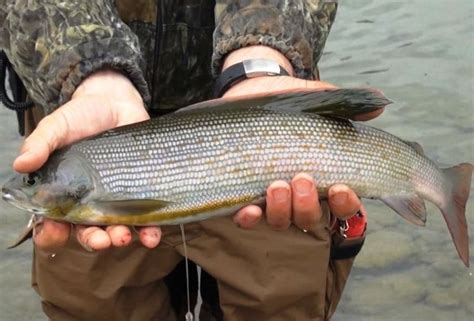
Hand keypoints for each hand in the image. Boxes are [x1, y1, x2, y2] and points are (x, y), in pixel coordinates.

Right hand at [15, 70, 161, 251]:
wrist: (117, 104)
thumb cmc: (82, 117)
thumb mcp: (57, 126)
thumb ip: (40, 143)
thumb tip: (21, 163)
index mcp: (63, 192)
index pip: (53, 222)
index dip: (52, 233)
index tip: (55, 232)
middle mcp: (90, 201)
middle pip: (87, 231)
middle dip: (93, 240)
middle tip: (100, 240)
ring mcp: (116, 199)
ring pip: (116, 229)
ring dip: (120, 238)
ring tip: (123, 237)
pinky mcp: (141, 193)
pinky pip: (146, 218)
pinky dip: (149, 231)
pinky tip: (152, 236)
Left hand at [222, 46, 384, 229]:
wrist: (253, 92)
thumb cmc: (292, 104)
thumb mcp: (320, 100)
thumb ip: (348, 105)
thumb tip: (380, 103)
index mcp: (325, 178)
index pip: (343, 205)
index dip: (346, 204)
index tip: (340, 189)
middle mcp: (300, 194)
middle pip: (310, 219)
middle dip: (308, 206)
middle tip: (303, 179)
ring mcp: (272, 198)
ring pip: (282, 221)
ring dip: (283, 210)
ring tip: (278, 185)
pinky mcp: (245, 194)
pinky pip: (249, 219)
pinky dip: (250, 219)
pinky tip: (250, 210)